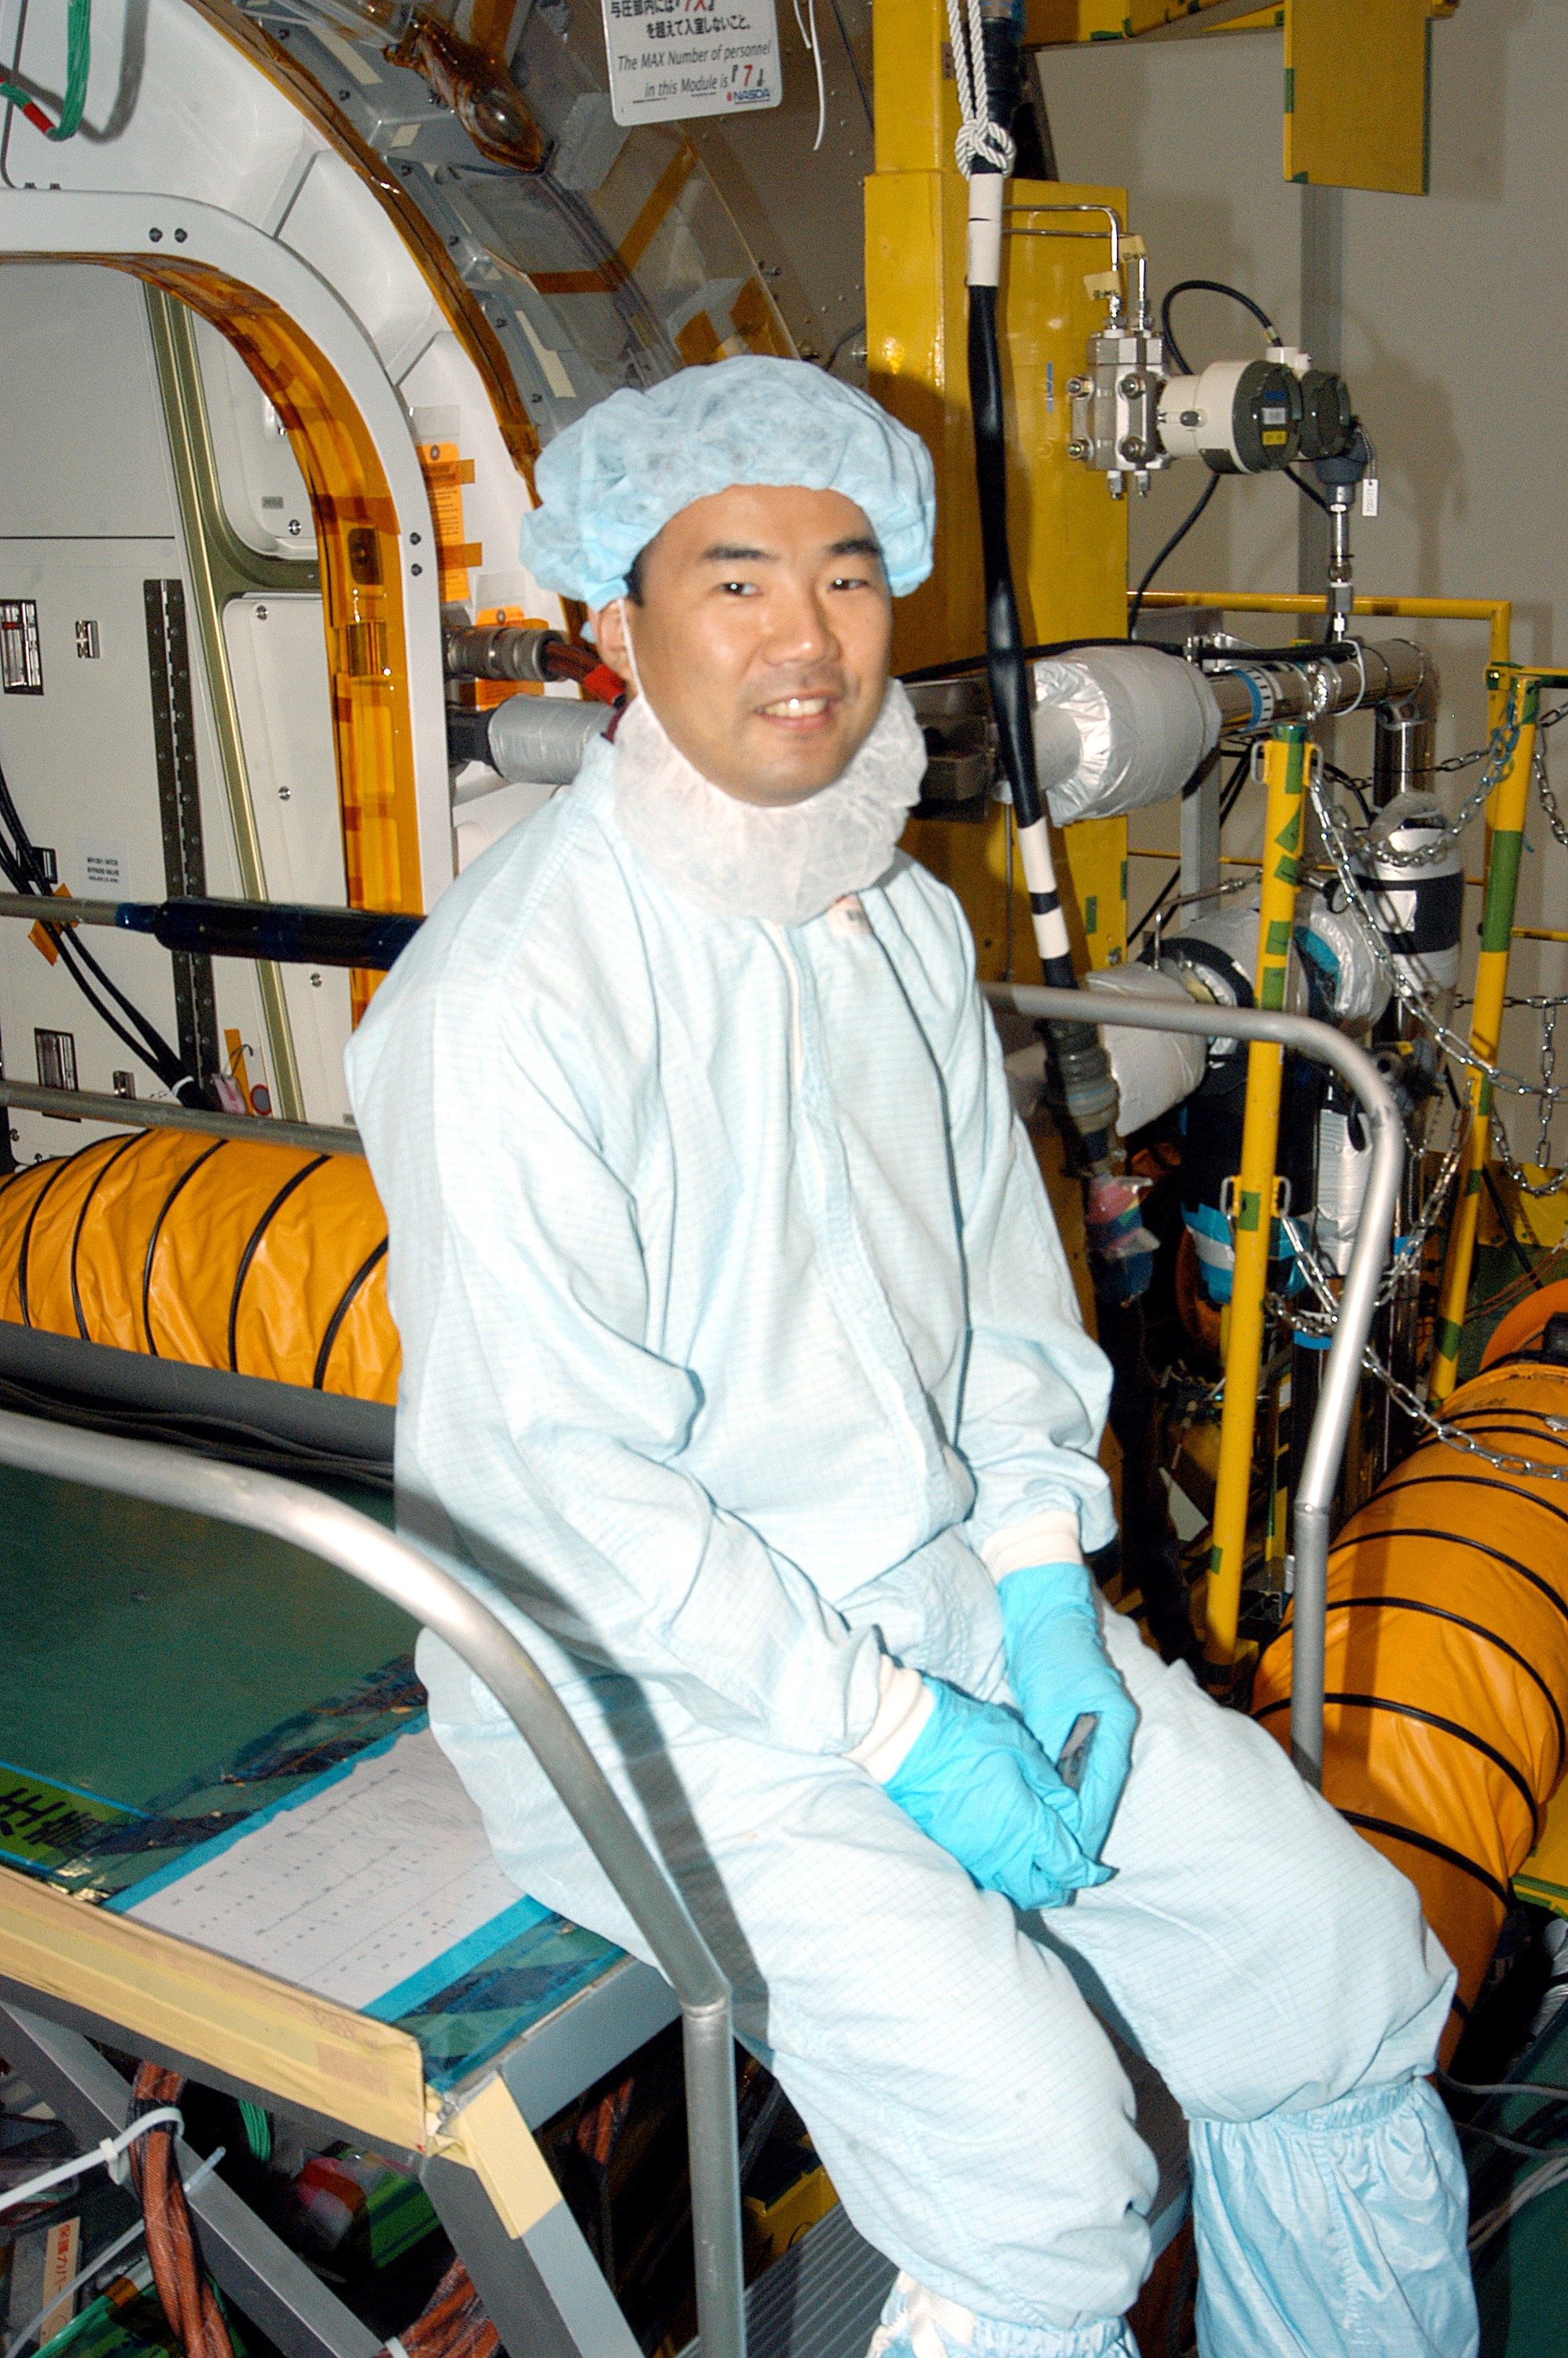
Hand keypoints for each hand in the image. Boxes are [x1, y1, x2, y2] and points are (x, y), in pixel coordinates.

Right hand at [883, 1677, 1110, 1912]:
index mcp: (1025, 1825)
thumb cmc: (967, 1737)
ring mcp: (971, 1856)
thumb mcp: (1021, 1747)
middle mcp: (1000, 1852)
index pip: (1065, 1864)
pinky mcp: (949, 1852)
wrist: (906, 1742)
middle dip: (1060, 1886)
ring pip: (1010, 1891)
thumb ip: (1049, 1783)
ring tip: (1038, 1869)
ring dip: (1030, 1886)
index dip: (1086, 1871)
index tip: (1098, 1871)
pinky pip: (984, 1879)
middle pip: (1040, 1891)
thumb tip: (1068, 1808)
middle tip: (1069, 1872)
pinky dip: (1002, 1878)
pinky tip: (1006, 1859)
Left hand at [998, 1561, 1137, 1860]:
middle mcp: (1108, 1727)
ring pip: (1083, 1777)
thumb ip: (1057, 1744)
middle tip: (1066, 1860)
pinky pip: (1067, 1763)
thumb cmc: (1050, 1648)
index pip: (1105, 1784)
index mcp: (1113, 1721)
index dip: (1090, 1819)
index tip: (1078, 1851)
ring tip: (1056, 1842)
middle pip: (1098, 1786)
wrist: (1041, 1606)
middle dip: (1083, 1822)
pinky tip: (1045, 1806)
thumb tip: (1057, 1788)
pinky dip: (1059, 1785)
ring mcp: (1090, 1723)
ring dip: (1070, 1807)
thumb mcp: (1052, 1699)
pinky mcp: (1069, 1719)